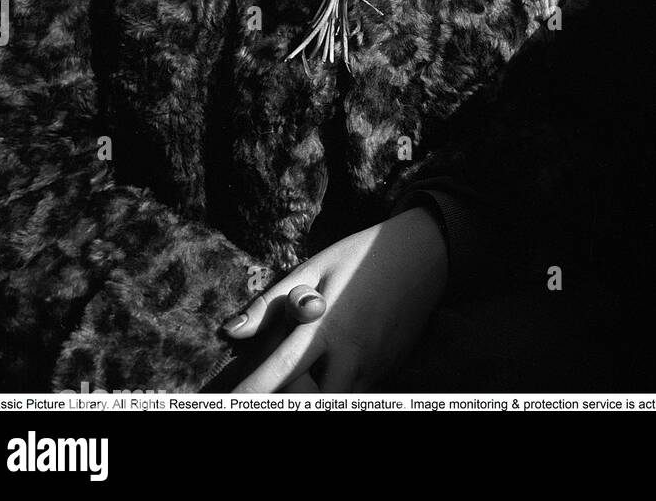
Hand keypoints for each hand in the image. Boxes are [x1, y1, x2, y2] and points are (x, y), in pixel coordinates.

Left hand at [221, 209, 447, 391]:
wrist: (425, 253)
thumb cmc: (361, 256)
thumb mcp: (314, 268)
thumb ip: (271, 304)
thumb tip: (231, 332)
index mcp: (325, 326)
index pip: (279, 372)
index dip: (252, 393)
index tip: (232, 401)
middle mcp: (351, 354)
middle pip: (311, 400)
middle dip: (289, 397)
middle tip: (277, 380)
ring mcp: (372, 366)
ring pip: (336, 399)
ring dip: (314, 392)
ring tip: (307, 369)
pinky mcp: (387, 371)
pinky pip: (355, 392)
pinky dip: (336, 387)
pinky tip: (331, 366)